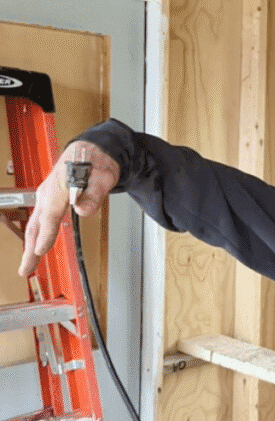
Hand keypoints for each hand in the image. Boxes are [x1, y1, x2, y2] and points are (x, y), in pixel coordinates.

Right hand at [19, 141, 119, 276]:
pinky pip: (40, 221)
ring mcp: (46, 196)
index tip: (40, 250)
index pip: (50, 214)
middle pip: (37, 224)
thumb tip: (82, 209)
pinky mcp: (49, 200)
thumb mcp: (102, 176)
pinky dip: (36, 236)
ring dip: (31, 246)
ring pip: (36, 224)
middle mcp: (48, 192)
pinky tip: (36, 249)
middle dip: (31, 248)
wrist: (92, 150)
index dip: (45, 234)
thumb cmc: (96, 161)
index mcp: (58, 186)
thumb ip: (93, 194)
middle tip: (26, 270)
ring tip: (28, 266)